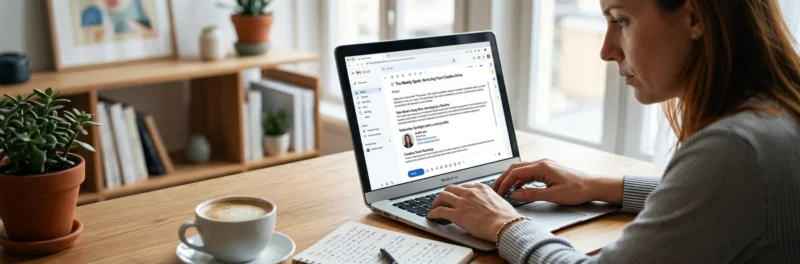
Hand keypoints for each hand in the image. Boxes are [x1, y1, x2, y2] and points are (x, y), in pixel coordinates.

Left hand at [428, 184, 521, 241]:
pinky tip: (432, 216)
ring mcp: (462, 202)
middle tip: (442, 199)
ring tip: (434, 206)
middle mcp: (470, 192)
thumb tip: (489, 204)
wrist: (505, 224)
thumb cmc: (506, 216)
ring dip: (436, 201)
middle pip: (451, 188)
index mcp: (481, 188)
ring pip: (443, 196)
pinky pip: (440, 211)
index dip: (458, 192)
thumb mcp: (499, 200)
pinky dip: (434, 213)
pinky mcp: (457, 214)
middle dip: (445, 193)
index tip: (456, 196)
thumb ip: (490, 199)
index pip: (464, 187)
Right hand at [492, 159, 622, 204]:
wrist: (593, 186)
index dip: (504, 182)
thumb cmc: (577, 190)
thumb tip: (515, 195)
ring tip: (505, 190)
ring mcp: (545, 165)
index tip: (499, 192)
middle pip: (516, 168)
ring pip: (522, 169)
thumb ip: (532, 195)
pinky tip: (519, 188)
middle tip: (496, 190)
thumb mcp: (553, 195)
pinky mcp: (548, 169)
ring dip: (512, 179)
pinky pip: (530, 172)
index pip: (515, 172)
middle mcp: (542, 163)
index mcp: (542, 167)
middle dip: (504, 178)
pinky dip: (521, 179)